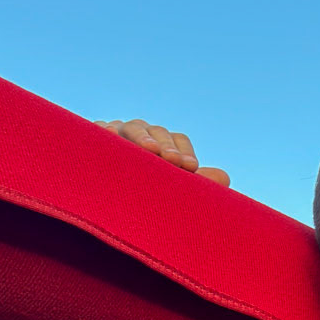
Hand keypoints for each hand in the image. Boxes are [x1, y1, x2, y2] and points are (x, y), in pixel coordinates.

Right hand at [96, 118, 229, 187]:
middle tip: (174, 161)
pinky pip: (100, 131)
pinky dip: (106, 133)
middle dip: (166, 146)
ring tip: (150, 151)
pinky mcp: (94, 138)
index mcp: (161, 144)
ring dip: (142, 138)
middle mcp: (141, 135)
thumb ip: (195, 184)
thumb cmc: (142, 190)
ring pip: (132, 128)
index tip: (190, 168)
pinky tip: (110, 138)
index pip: (177, 140)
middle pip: (157, 132)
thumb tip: (225, 178)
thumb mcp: (170, 190)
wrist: (101, 191)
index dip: (184, 151)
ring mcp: (117, 133)